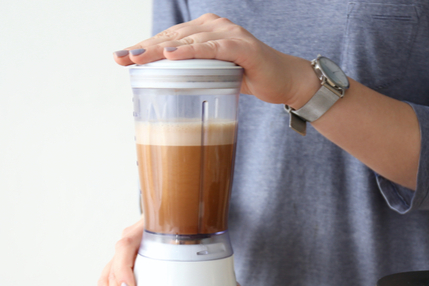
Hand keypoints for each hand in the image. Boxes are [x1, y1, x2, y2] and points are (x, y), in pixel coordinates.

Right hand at [98, 217, 242, 285]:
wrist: (175, 211)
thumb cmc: (182, 223)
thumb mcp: (193, 233)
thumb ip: (211, 258)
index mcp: (144, 230)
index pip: (125, 246)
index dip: (124, 268)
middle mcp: (130, 242)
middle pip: (111, 269)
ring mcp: (125, 254)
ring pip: (106, 279)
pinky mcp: (124, 265)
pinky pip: (110, 284)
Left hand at [113, 13, 318, 109]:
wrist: (283, 81)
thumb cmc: (248, 78)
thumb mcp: (215, 77)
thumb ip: (194, 76)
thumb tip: (167, 89)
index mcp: (203, 34)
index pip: (169, 40)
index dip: (144, 48)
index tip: (119, 60)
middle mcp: (213, 27)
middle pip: (172, 37)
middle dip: (144, 49)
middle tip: (121, 59)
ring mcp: (227, 34)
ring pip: (188, 41)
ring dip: (160, 50)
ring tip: (137, 57)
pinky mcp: (242, 47)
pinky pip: (213, 49)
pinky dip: (192, 52)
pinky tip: (172, 56)